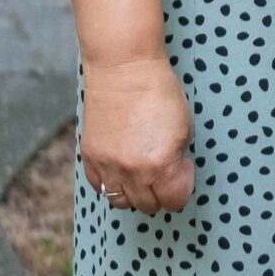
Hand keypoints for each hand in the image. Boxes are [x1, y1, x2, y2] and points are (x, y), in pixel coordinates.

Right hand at [80, 56, 195, 214]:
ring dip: (135, 193)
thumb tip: (174, 171)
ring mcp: (107, 166)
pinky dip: (112, 183)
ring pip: (121, 202)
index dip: (183, 187)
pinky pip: (99, 187)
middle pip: (148, 205)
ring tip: (142, 172)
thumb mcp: (184, 126)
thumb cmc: (160, 92)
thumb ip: (178, 156)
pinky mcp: (89, 158)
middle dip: (161, 192)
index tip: (183, 169)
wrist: (124, 70)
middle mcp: (132, 172)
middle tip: (165, 170)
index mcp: (161, 164)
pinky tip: (122, 167)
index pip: (174, 201)